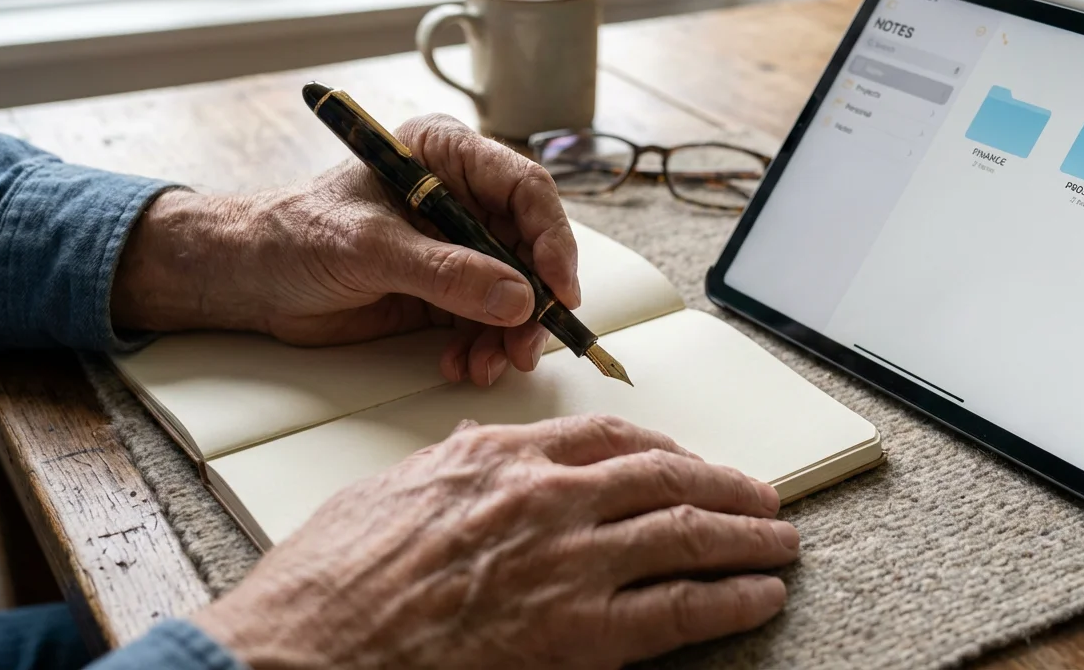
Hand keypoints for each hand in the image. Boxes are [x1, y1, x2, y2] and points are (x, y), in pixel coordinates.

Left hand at [111, 114, 578, 384]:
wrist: (249, 278)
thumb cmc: (293, 235)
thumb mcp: (368, 248)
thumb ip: (444, 273)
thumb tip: (516, 299)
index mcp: (446, 155)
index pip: (525, 188)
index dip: (551, 240)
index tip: (558, 290)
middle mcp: (461, 197)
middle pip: (529, 247)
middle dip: (533, 302)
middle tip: (526, 344)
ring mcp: (456, 246)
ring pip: (514, 291)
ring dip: (509, 335)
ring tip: (487, 365)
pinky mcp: (446, 290)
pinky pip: (487, 321)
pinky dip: (483, 348)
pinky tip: (462, 365)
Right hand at [192, 415, 797, 668]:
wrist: (302, 654)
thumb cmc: (330, 583)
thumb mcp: (386, 492)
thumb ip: (449, 464)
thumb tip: (481, 446)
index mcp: (499, 459)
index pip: (607, 435)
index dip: (663, 445)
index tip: (687, 457)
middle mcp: (546, 500)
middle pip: (665, 476)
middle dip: (725, 484)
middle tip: (761, 494)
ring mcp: (568, 565)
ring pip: (687, 534)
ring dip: (747, 536)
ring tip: (781, 539)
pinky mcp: (579, 636)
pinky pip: (680, 608)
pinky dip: (732, 598)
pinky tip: (761, 595)